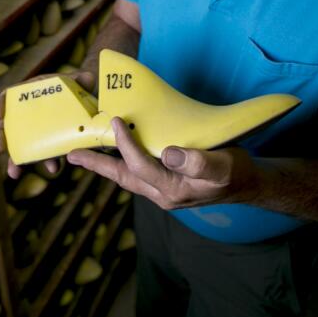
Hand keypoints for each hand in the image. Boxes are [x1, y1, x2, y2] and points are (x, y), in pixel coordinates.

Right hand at [0, 69, 95, 179]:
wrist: (90, 103)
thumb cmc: (79, 88)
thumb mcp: (80, 80)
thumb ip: (81, 79)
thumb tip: (86, 78)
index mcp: (31, 94)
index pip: (9, 96)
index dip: (0, 104)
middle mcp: (29, 114)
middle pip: (8, 126)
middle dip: (0, 138)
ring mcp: (37, 132)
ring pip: (21, 147)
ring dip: (16, 161)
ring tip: (14, 173)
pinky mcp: (50, 145)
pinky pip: (44, 155)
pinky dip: (48, 162)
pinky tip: (54, 168)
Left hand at [67, 117, 261, 209]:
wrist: (245, 184)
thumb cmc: (235, 173)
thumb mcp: (223, 166)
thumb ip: (199, 162)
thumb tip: (171, 154)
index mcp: (173, 190)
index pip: (141, 167)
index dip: (126, 144)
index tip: (117, 121)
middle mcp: (162, 194)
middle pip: (122, 177)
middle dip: (97, 165)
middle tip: (71, 155)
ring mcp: (162, 191)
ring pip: (127, 177)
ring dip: (105, 164)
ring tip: (83, 153)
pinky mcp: (164, 183)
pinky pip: (136, 173)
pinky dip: (122, 162)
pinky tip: (115, 151)